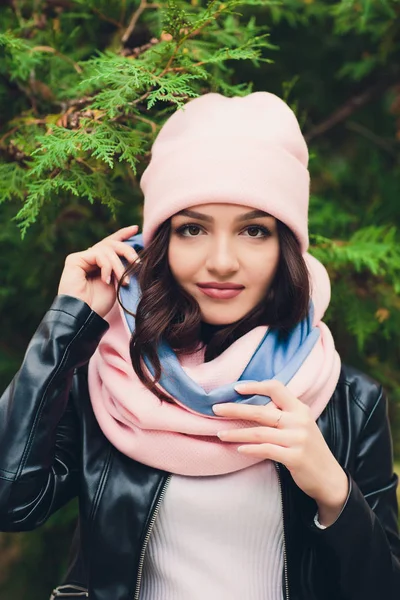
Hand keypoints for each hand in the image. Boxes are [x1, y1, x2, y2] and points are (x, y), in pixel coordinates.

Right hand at [58, 225, 139, 317]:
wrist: (83, 316)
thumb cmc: (98, 305)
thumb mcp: (116, 283)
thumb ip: (121, 268)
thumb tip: (135, 257)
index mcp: (98, 263)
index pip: (111, 243)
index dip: (123, 235)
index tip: (136, 229)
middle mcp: (89, 258)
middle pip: (111, 243)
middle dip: (127, 250)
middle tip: (138, 263)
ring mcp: (81, 258)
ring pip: (106, 249)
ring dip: (119, 266)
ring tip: (123, 281)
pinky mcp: (74, 260)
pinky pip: (98, 254)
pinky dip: (107, 266)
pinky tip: (106, 280)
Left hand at [213, 380, 348, 525]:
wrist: (329, 478)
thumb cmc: (309, 449)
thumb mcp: (300, 426)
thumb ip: (283, 414)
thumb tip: (253, 406)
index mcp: (300, 409)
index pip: (276, 388)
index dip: (255, 386)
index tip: (236, 388)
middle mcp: (299, 421)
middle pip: (261, 411)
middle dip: (235, 409)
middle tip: (216, 409)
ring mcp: (298, 439)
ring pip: (260, 432)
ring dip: (237, 433)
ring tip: (220, 433)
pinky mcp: (295, 457)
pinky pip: (267, 450)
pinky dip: (250, 449)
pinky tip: (238, 449)